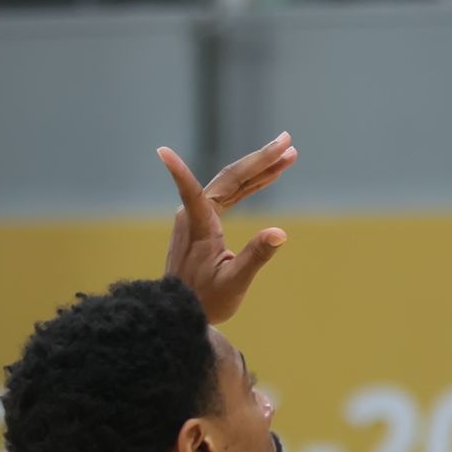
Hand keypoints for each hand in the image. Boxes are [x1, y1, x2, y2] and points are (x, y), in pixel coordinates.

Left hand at [160, 133, 294, 323]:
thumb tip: (280, 233)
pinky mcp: (205, 221)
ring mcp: (199, 216)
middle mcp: (195, 215)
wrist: (184, 311)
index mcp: (199, 225)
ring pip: (233, 183)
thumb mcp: (234, 282)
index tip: (162, 152)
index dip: (178, 171)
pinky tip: (270, 177)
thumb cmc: (206, 300)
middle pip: (230, 177)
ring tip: (289, 154)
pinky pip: (232, 195)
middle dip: (260, 158)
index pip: (190, 191)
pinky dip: (252, 185)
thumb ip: (256, 256)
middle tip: (288, 140)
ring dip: (261, 168)